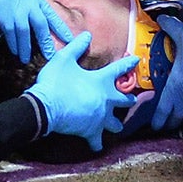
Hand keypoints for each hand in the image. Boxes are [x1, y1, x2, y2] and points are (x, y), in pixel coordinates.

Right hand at [0, 0, 72, 62]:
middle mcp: (29, 3)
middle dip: (46, 42)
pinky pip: (10, 34)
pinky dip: (13, 44)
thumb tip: (33, 13)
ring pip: (25, 33)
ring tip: (26, 59)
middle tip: (51, 55)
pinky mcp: (4, 16)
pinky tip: (14, 51)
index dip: (60, 28)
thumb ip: (29, 0)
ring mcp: (17, 10)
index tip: (70, 39)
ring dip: (26, 48)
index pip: (51, 14)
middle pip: (41, 25)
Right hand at [27, 32, 138, 151]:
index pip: (119, 69)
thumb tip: (87, 34)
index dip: (129, 63)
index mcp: (101, 81)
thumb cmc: (55, 82)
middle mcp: (106, 100)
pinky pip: (97, 141)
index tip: (137, 60)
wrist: (45, 108)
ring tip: (117, 127)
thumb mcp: (64, 59)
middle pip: (124, 100)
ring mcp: (100, 118)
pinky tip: (97, 147)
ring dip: (116, 124)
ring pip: (115, 124)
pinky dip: (96, 144)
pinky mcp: (91, 132)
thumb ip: (77, 46)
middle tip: (133, 99)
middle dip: (129, 99)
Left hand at [149, 17, 182, 130]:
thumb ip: (171, 27)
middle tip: (163, 124)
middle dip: (169, 123)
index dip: (157, 120)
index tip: (153, 126)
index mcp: (175, 87)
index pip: (163, 111)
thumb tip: (160, 17)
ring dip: (182, 117)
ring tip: (178, 117)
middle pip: (176, 118)